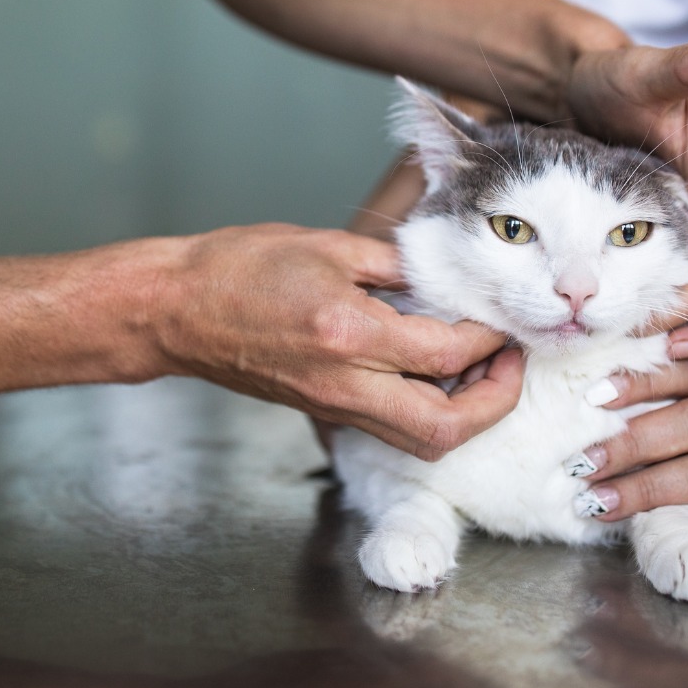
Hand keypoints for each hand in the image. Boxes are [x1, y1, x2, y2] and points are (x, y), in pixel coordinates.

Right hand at [154, 224, 523, 459]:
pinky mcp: (325, 411)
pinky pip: (392, 428)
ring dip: (465, 414)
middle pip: (444, 426)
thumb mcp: (327, 247)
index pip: (446, 351)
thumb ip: (396, 264)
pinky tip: (434, 374)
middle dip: (495, 401)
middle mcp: (346, 382)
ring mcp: (334, 405)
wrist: (177, 311)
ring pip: (421, 440)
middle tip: (510, 363)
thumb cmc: (238, 268)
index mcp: (349, 332)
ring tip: (480, 370)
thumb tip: (445, 278)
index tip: (503, 317)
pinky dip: (428, 411)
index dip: (490, 337)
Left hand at [567, 23, 687, 348]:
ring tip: (645, 349)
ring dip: (686, 329)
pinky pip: (665, 293)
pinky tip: (624, 333)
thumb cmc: (616, 79)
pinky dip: (655, 317)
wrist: (571, 91)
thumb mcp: (647, 75)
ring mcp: (685, 231)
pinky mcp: (650, 243)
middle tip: (672, 352)